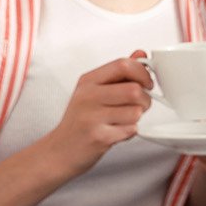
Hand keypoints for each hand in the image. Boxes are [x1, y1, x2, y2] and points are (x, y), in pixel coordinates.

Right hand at [46, 56, 154, 172]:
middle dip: (145, 100)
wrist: (59, 151)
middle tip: (138, 106)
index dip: (143, 73)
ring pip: (136, 111)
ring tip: (123, 120)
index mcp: (88, 81)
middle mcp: (88, 96)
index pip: (123, 64)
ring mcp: (91, 117)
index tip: (146, 83)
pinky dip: (130, 132)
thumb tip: (140, 54)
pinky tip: (116, 133)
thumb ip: (119, 74)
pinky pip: (131, 130)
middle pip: (134, 90)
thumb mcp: (94, 91)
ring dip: (137, 118)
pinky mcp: (98, 137)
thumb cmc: (80, 121)